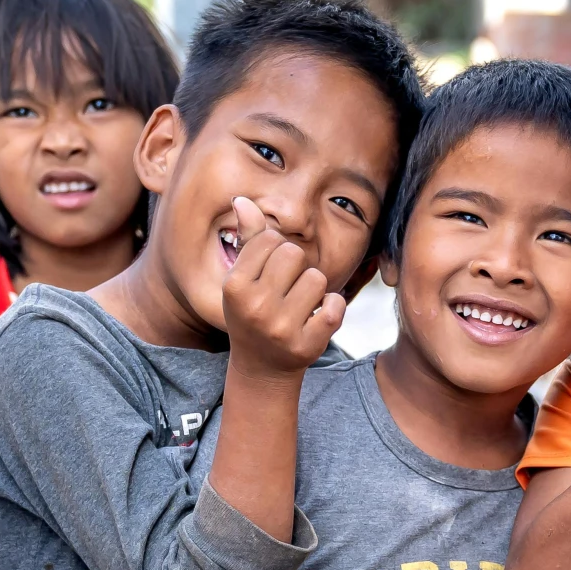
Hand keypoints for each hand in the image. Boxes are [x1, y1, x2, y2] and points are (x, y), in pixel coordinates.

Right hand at [221, 197, 344, 374]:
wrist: (262, 369)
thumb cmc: (253, 313)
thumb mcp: (243, 280)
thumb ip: (248, 240)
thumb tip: (243, 200)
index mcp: (234, 286)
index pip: (269, 239)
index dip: (276, 250)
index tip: (271, 272)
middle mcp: (255, 307)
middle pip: (294, 254)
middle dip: (296, 267)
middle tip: (287, 289)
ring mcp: (281, 328)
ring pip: (317, 277)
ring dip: (314, 288)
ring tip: (300, 305)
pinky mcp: (307, 344)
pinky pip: (336, 305)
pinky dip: (333, 307)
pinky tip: (318, 317)